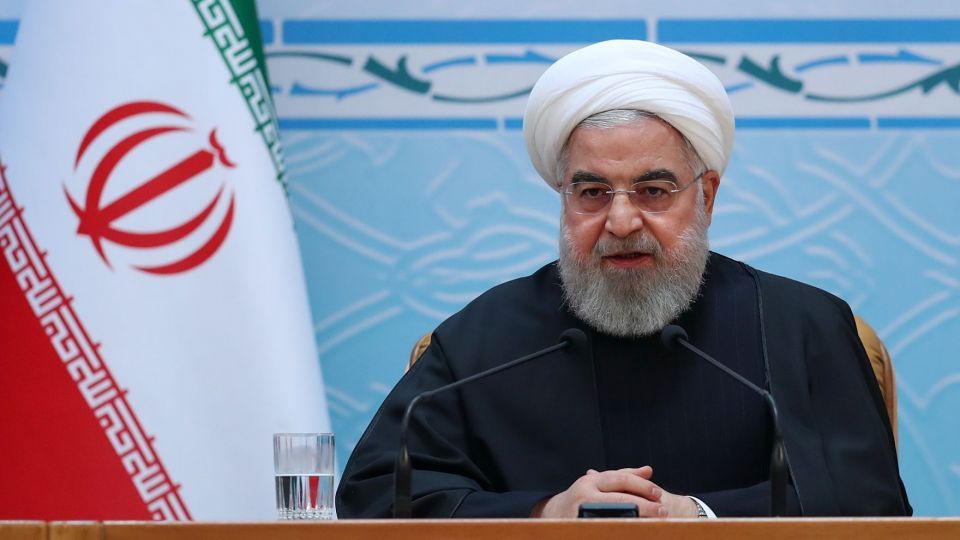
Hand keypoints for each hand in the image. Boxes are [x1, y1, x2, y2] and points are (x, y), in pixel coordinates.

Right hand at [531, 466, 665, 517]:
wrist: (553, 516)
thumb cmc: (581, 499)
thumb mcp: (597, 484)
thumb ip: (623, 477)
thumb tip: (648, 470)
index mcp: (591, 481)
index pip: (621, 479)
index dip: (642, 486)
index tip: (659, 494)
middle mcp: (585, 495)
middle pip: (622, 498)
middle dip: (645, 505)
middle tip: (662, 511)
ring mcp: (582, 513)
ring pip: (616, 515)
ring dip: (638, 520)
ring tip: (653, 524)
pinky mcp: (583, 527)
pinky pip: (608, 528)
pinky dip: (623, 529)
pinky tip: (635, 531)